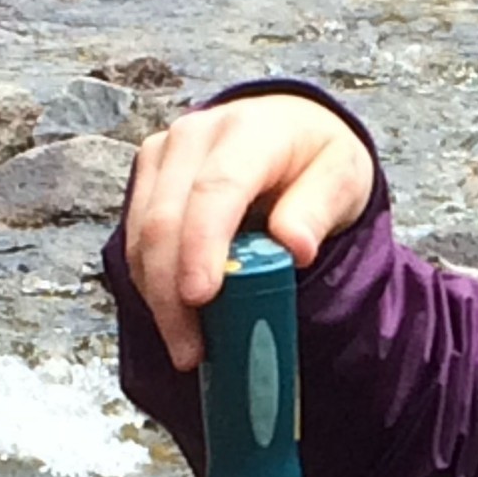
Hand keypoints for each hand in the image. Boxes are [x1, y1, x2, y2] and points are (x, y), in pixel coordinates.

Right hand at [126, 94, 376, 372]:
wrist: (288, 126)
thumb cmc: (317, 158)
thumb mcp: (342, 178)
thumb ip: (318, 209)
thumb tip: (294, 247)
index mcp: (248, 132)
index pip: (216, 190)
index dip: (201, 246)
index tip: (200, 297)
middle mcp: (195, 135)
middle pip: (165, 218)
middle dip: (170, 291)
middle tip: (191, 350)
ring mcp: (164, 153)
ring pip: (140, 232)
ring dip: (156, 296)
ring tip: (186, 347)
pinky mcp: (148, 174)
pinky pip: (135, 236)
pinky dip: (150, 281)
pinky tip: (174, 316)